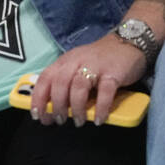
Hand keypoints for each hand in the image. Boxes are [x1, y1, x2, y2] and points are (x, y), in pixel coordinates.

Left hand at [30, 33, 146, 126]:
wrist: (126, 43)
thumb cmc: (98, 60)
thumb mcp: (76, 66)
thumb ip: (65, 81)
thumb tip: (52, 106)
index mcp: (64, 61)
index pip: (45, 79)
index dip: (38, 98)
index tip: (37, 115)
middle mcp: (76, 62)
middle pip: (60, 83)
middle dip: (56, 105)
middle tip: (59, 120)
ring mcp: (95, 66)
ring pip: (78, 87)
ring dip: (76, 107)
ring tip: (78, 121)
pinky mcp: (113, 73)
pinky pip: (105, 92)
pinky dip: (101, 107)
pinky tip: (99, 119)